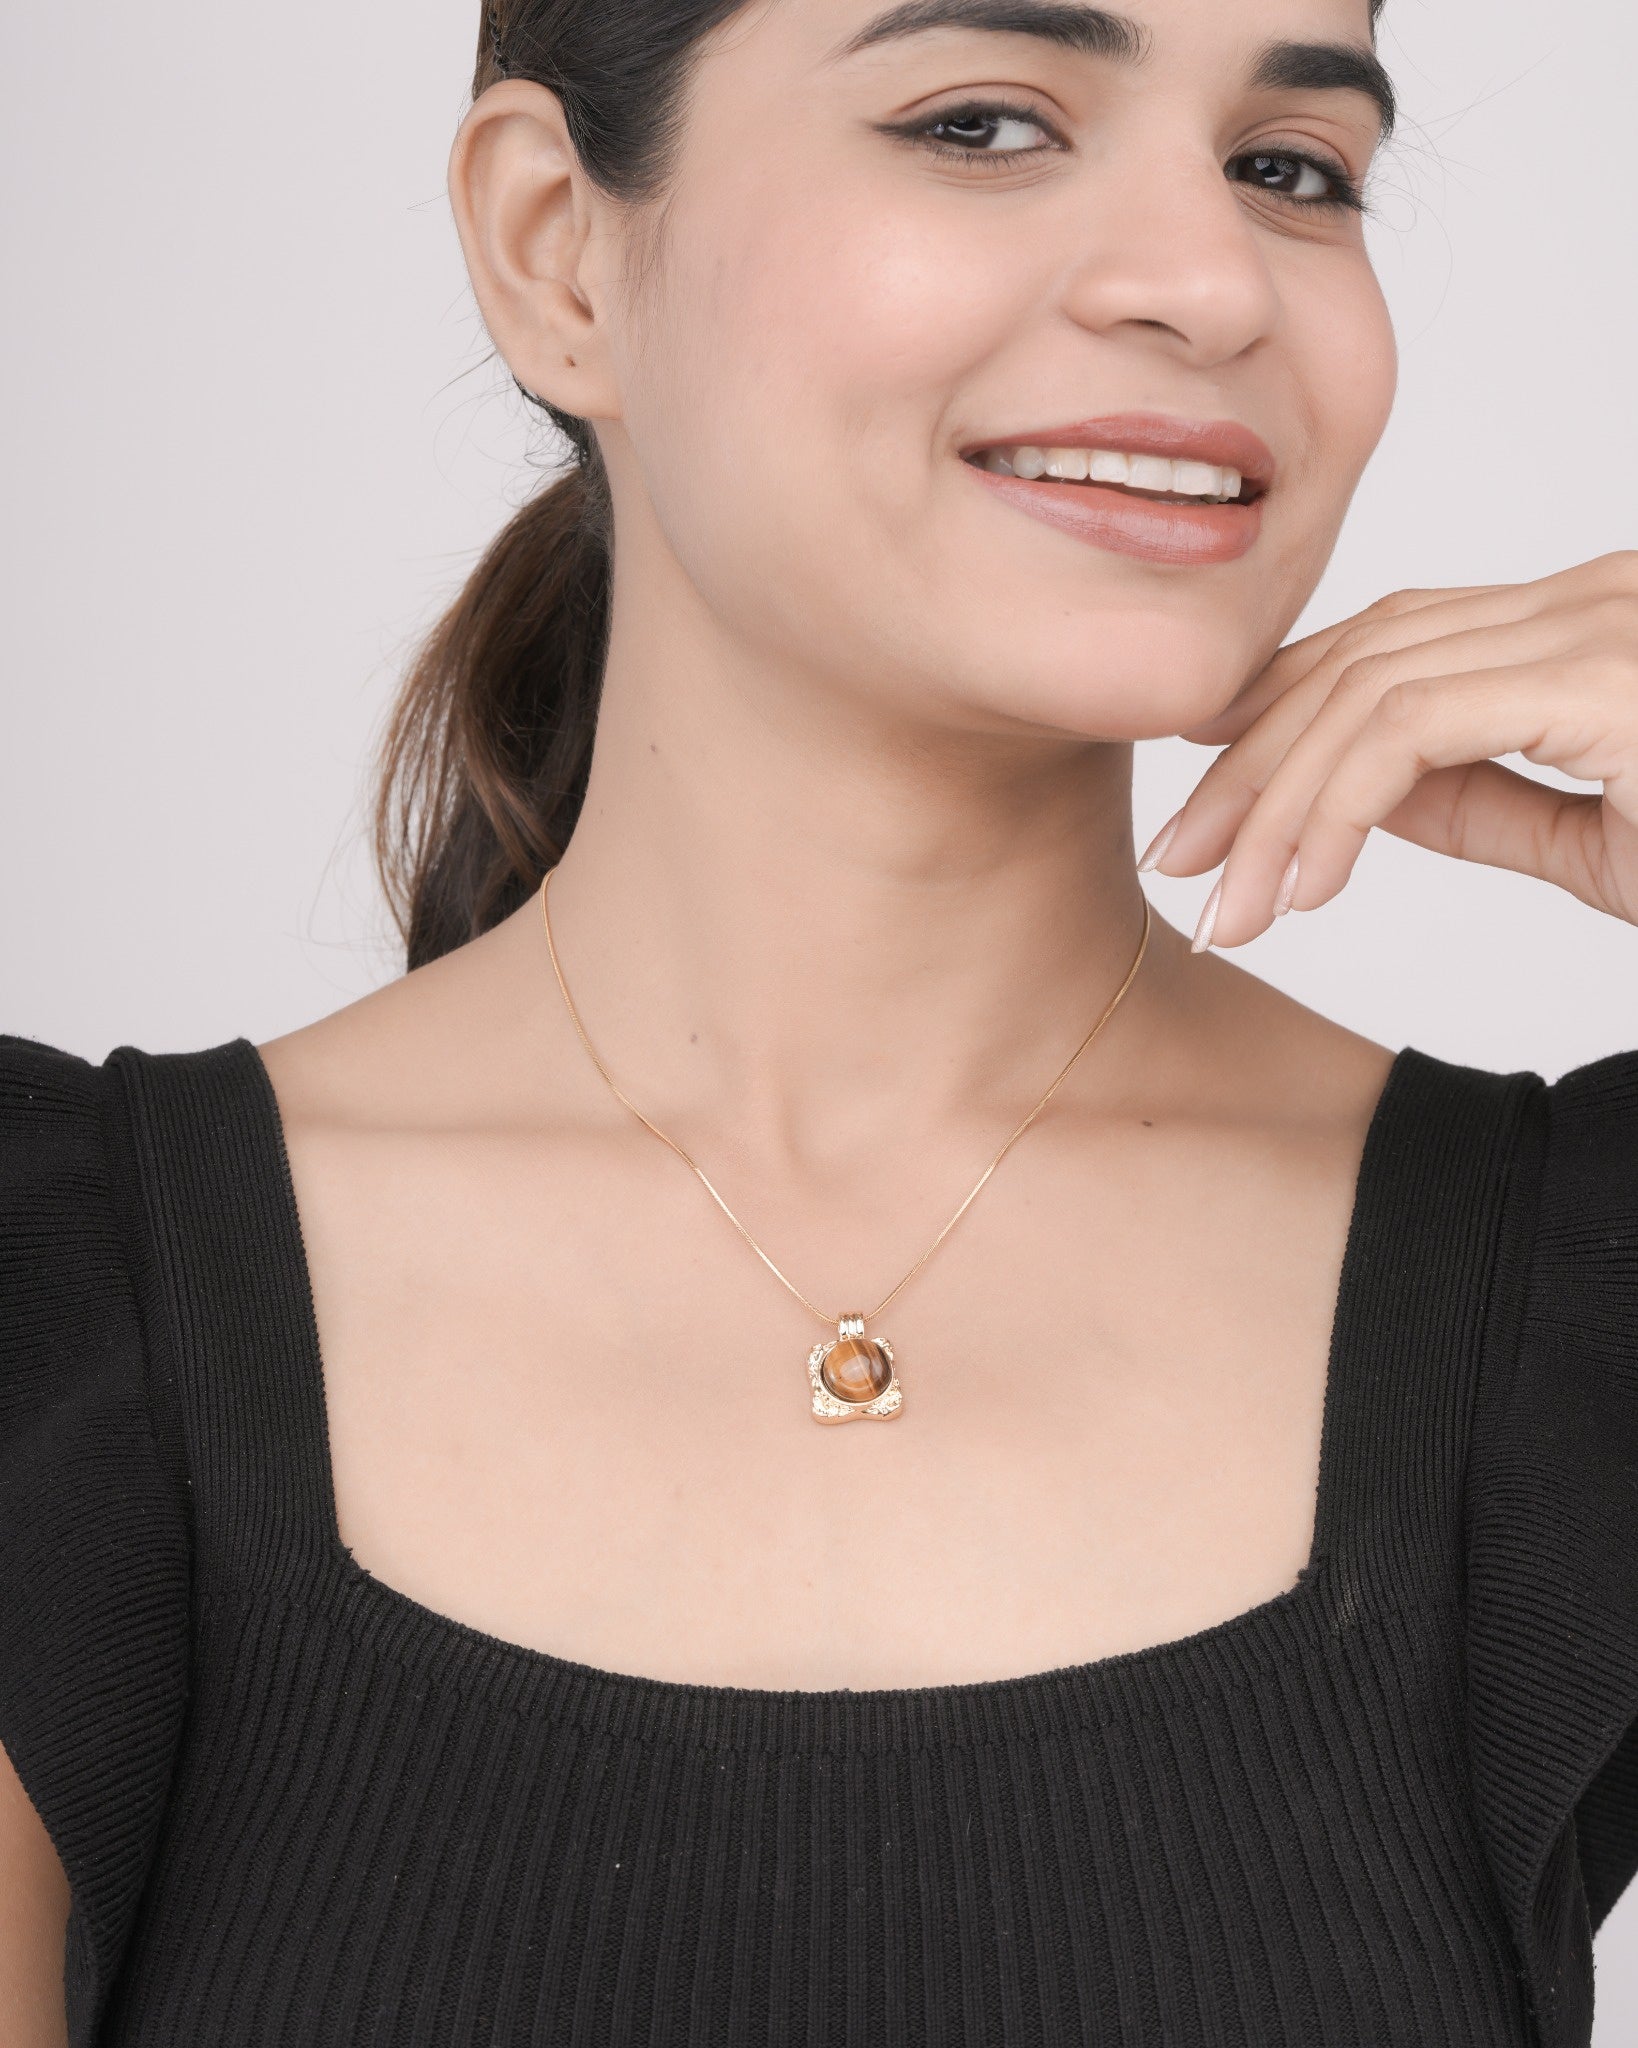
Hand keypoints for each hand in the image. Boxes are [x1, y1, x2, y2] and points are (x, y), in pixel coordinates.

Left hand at [1138, 549, 1637, 950]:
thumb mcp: (1585, 838)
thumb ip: (1472, 799)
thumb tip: (1357, 796)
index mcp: (1576, 623)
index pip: (1384, 640)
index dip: (1272, 711)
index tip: (1200, 800)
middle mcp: (1585, 597)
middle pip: (1357, 660)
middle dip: (1247, 769)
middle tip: (1180, 866)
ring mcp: (1595, 624)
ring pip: (1367, 694)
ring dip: (1277, 811)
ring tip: (1234, 909)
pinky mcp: (1601, 678)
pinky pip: (1414, 727)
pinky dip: (1340, 808)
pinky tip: (1308, 886)